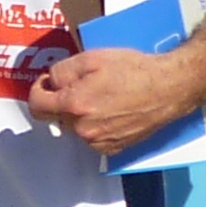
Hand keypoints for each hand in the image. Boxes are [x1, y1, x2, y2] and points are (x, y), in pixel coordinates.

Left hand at [25, 44, 195, 157]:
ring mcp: (98, 142)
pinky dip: (95, 126)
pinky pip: (92, 138)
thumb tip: (50, 81)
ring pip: (75, 128)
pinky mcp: (113, 148)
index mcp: (74, 105)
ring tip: (103, 96)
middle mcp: (83, 129)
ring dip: (80, 114)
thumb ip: (62, 70)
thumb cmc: (134, 71)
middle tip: (81, 84)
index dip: (39, 90)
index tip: (47, 83)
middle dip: (62, 101)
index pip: (37, 105)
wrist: (168, 88)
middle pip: (56, 117)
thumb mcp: (92, 58)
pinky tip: (111, 110)